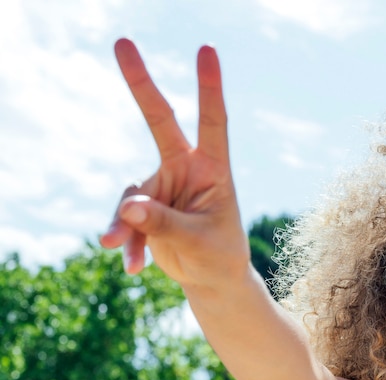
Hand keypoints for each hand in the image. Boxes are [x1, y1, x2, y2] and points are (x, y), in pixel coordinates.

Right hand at [100, 40, 247, 287]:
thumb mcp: (198, 242)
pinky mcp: (144, 206)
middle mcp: (186, 169)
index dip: (208, 87)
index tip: (206, 51)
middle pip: (160, 120)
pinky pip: (124, 219)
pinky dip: (126, 242)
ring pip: (131, 193)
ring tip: (117, 248)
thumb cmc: (219, 257)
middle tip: (121, 41)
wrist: (213, 280)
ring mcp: (162, 185)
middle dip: (141, 82)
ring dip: (125, 223)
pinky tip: (134, 268)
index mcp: (213, 169)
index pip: (212, 122)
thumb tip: (128, 207)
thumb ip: (164, 223)